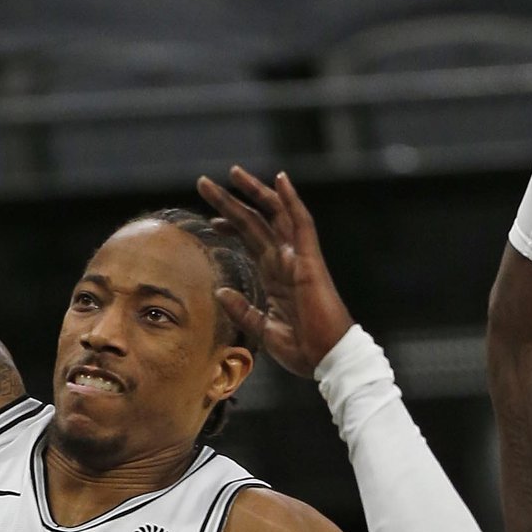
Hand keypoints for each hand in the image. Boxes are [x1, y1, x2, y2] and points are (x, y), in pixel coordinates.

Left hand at [195, 166, 355, 375]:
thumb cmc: (303, 348)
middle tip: (203, 183)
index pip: (250, 241)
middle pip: (255, 222)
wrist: (328, 359)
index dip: (231, 226)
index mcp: (275, 276)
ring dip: (253, 192)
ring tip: (232, 172)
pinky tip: (279, 179)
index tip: (211, 220)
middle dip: (229, 202)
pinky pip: (301, 224)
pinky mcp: (310, 260)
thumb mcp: (262, 328)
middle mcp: (285, 261)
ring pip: (274, 215)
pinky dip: (291, 200)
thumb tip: (220, 291)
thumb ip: (242, 310)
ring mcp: (298, 258)